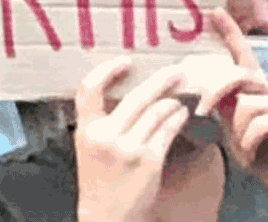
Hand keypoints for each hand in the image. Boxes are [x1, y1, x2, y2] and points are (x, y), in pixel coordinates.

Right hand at [74, 59, 192, 221]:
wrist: (107, 218)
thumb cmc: (100, 182)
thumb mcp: (89, 148)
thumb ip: (100, 123)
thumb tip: (125, 95)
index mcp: (86, 130)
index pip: (89, 89)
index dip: (107, 70)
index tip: (126, 61)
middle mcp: (105, 135)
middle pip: (135, 97)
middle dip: (160, 81)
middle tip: (175, 72)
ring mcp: (128, 148)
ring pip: (157, 111)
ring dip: (172, 102)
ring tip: (180, 98)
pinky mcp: (149, 160)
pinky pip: (167, 130)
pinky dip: (177, 118)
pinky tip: (181, 115)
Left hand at [199, 9, 267, 217]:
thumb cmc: (258, 154)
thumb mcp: (232, 127)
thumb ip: (222, 105)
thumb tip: (204, 86)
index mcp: (259, 88)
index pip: (244, 56)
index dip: (231, 33)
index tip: (215, 12)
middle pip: (238, 76)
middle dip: (214, 93)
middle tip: (201, 111)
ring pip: (246, 105)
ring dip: (237, 132)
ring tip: (244, 147)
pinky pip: (259, 123)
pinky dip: (249, 142)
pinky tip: (254, 152)